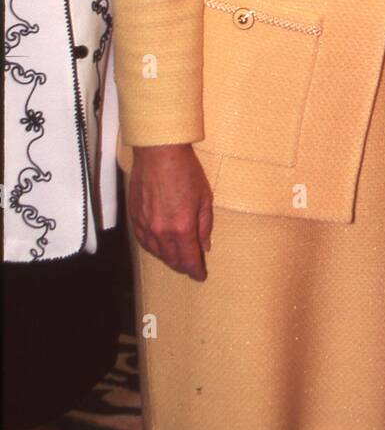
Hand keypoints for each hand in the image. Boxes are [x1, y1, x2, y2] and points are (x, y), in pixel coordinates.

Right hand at [128, 144, 213, 281]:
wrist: (159, 153)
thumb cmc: (185, 171)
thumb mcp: (204, 198)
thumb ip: (204, 225)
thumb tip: (204, 246)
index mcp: (182, 228)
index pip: (189, 259)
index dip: (195, 271)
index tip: (200, 276)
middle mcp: (161, 231)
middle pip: (172, 259)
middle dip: (183, 266)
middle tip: (190, 268)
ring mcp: (145, 226)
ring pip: (157, 253)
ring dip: (168, 259)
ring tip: (176, 259)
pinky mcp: (134, 218)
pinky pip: (143, 242)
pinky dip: (153, 249)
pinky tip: (158, 248)